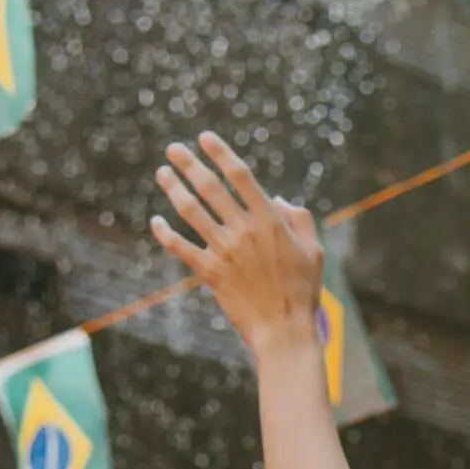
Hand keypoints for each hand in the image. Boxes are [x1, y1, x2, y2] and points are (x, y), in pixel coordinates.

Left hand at [151, 132, 322, 362]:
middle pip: (210, 187)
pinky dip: (164, 232)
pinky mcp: (208, 273)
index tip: (206, 138)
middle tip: (174, 148)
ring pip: (190, 211)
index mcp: (269, 221)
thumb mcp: (313, 250)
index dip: (221, 153)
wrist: (283, 331)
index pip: (240, 176)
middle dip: (189, 163)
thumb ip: (298, 218)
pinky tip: (156, 220)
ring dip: (173, 189)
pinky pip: (179, 247)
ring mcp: (224, 251)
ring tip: (162, 173)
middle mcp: (243, 231)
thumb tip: (276, 199)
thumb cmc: (302, 291)